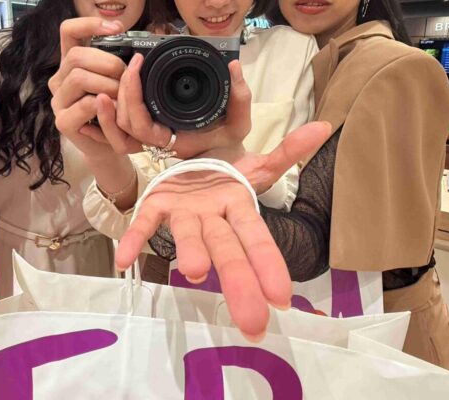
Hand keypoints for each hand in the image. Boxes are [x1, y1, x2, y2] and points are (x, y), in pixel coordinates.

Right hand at [48, 17, 127, 157]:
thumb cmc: (115, 111)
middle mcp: (60, 79)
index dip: (89, 24)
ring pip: (78, 77)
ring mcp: (58, 101)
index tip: (117, 28)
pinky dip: (104, 104)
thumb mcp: (119, 81)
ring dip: (107, 84)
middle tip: (125, 77)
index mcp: (71, 64)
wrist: (109, 147)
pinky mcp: (63, 121)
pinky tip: (113, 108)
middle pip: (76, 55)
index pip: (68, 31)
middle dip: (107, 63)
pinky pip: (84, 104)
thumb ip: (121, 62)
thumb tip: (138, 48)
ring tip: (121, 96)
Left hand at [82, 53, 251, 157]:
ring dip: (113, 100)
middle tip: (132, 63)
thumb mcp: (240, 122)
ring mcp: (150, 136)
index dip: (132, 96)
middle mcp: (156, 142)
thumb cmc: (231, 144)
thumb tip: (233, 65)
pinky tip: (102, 96)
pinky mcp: (148, 128)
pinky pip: (120, 128)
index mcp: (172, 141)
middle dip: (122, 91)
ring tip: (120, 71)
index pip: (139, 125)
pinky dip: (108, 116)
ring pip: (119, 125)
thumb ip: (239, 96)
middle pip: (124, 122)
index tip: (137, 66)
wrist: (228, 160)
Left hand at [114, 121, 330, 340]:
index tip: (281, 297)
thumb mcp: (257, 166)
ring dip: (192, 252)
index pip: (257, 238)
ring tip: (194, 272)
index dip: (268, 263)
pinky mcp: (156, 204)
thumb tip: (325, 126)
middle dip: (238, 282)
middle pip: (227, 250)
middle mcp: (212, 218)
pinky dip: (135, 238)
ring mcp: (184, 214)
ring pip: (190, 235)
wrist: (186, 172)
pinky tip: (123, 260)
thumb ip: (288, 152)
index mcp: (239, 208)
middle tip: (251, 322)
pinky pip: (145, 222)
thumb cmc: (223, 182)